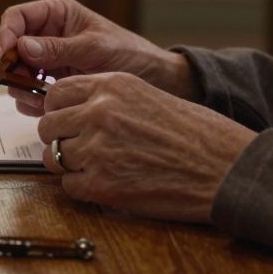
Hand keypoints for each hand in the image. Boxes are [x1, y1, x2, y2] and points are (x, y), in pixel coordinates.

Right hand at [0, 0, 197, 115]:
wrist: (153, 80)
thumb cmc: (130, 54)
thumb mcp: (94, 48)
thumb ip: (58, 48)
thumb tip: (23, 46)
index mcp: (57, 14)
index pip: (17, 17)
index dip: (6, 34)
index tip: (6, 55)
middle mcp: (48, 35)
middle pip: (12, 48)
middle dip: (13, 67)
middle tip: (21, 83)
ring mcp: (49, 61)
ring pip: (17, 72)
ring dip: (21, 87)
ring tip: (39, 98)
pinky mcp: (52, 84)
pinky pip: (29, 92)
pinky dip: (32, 102)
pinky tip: (48, 106)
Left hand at [37, 72, 255, 223]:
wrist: (224, 167)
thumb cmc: (196, 133)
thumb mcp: (147, 95)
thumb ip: (107, 98)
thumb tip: (72, 110)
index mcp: (110, 85)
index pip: (55, 94)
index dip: (58, 111)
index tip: (67, 121)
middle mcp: (98, 112)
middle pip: (48, 127)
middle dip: (60, 139)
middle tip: (81, 148)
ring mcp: (97, 149)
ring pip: (53, 157)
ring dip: (70, 164)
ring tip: (98, 167)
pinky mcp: (101, 184)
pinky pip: (69, 185)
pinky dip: (82, 187)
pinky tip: (107, 183)